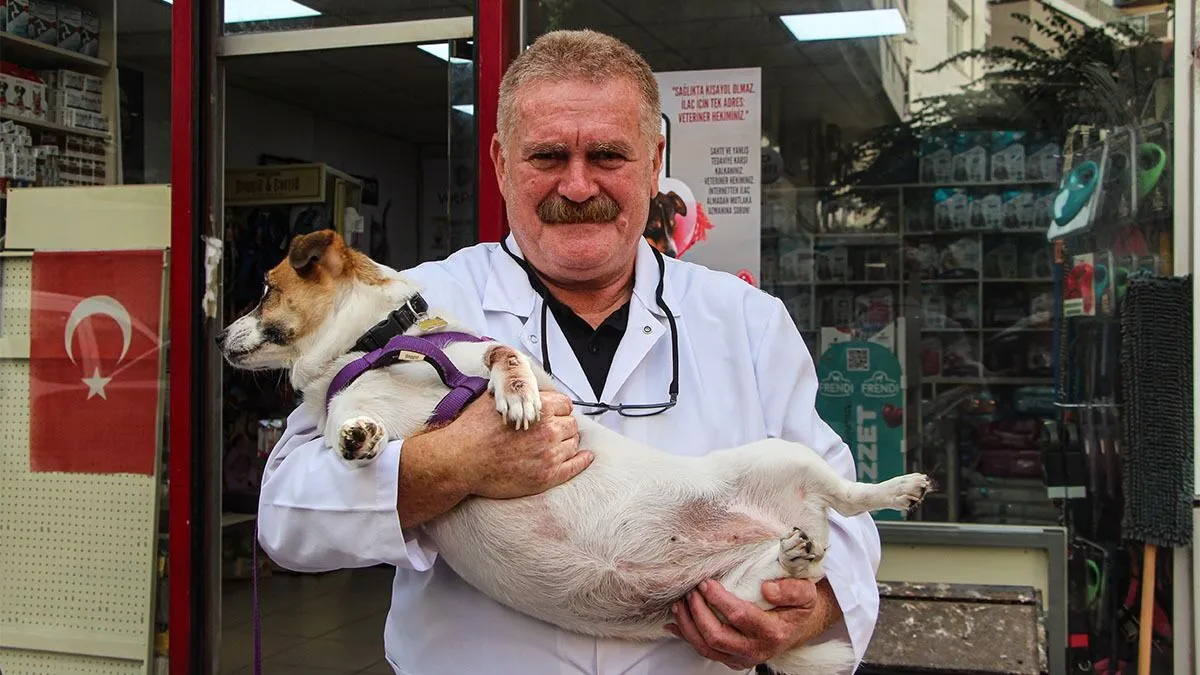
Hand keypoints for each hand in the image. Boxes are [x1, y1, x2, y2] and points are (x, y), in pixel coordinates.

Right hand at [438, 390, 593, 499]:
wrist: (460, 460)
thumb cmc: (473, 431)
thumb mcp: (495, 399)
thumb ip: (515, 392)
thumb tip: (522, 384)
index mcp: (538, 408)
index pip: (565, 405)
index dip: (559, 409)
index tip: (555, 414)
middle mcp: (548, 430)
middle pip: (571, 424)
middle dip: (563, 426)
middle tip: (553, 431)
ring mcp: (549, 454)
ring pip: (573, 444)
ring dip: (567, 443)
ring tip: (557, 445)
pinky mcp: (546, 476)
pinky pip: (574, 467)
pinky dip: (582, 461)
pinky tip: (585, 458)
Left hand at [664, 578, 836, 669]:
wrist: (798, 626)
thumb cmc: (797, 606)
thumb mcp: (806, 593)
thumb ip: (791, 589)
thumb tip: (767, 589)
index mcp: (772, 632)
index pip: (739, 616)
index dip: (719, 599)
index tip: (707, 583)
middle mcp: (756, 649)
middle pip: (717, 637)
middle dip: (698, 613)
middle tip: (691, 592)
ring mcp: (742, 658)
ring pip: (706, 648)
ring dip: (688, 625)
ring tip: (680, 604)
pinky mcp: (731, 659)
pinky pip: (704, 651)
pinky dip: (687, 636)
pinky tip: (675, 623)